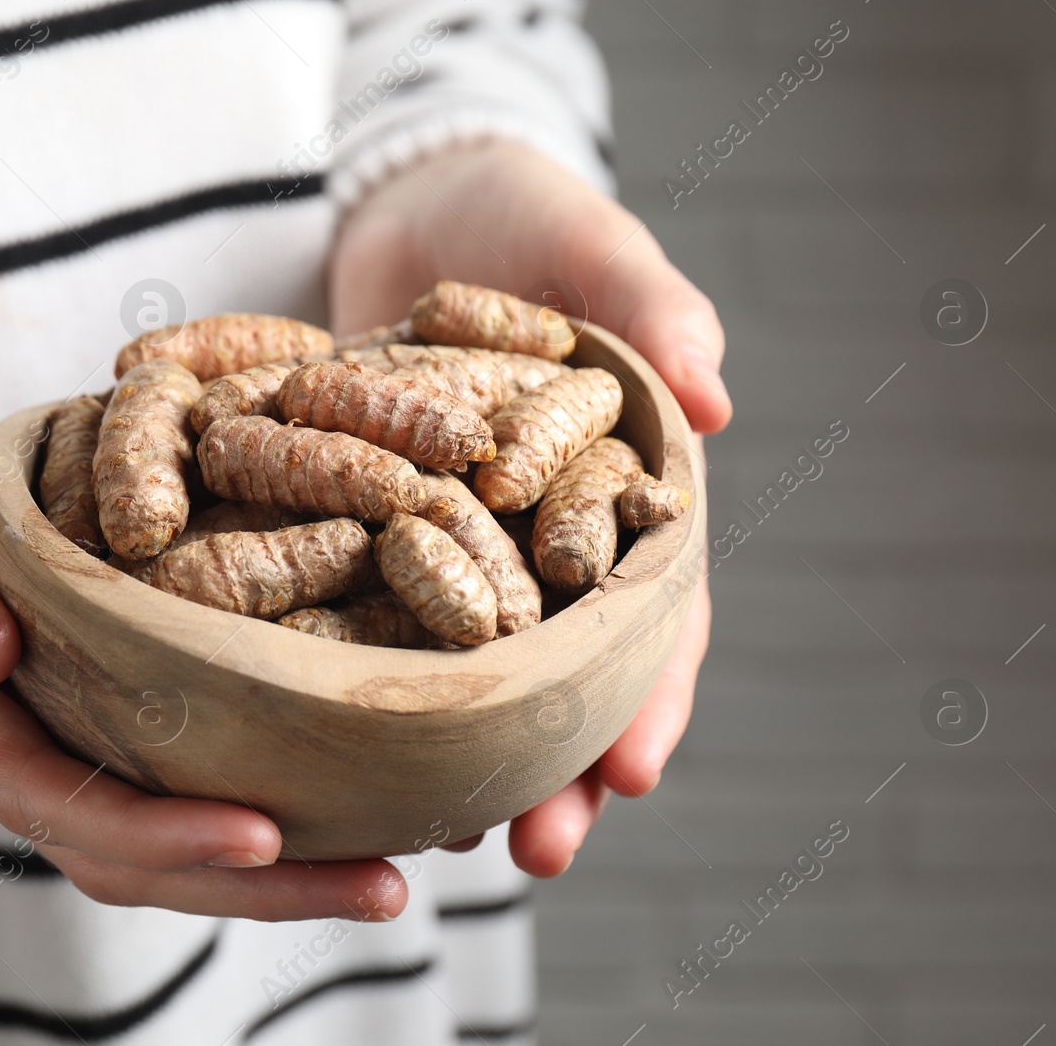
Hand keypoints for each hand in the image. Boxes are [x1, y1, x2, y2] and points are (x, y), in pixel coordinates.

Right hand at [0, 340, 404, 920]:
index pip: (61, 802)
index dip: (164, 837)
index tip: (272, 836)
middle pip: (129, 842)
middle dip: (258, 877)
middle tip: (393, 878)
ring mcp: (23, 694)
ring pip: (150, 804)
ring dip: (269, 842)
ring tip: (397, 836)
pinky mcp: (48, 653)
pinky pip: (149, 732)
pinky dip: (239, 756)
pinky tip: (326, 740)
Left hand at [331, 139, 729, 875]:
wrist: (412, 203)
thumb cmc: (525, 215)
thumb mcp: (591, 242)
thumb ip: (651, 305)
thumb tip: (720, 392)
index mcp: (622, 494)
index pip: (656, 611)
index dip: (651, 693)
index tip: (632, 770)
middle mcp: (543, 540)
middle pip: (561, 675)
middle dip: (555, 767)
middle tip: (537, 851)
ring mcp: (455, 547)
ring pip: (467, 674)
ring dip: (458, 756)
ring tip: (436, 836)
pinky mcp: (371, 534)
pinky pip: (366, 619)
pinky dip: (359, 681)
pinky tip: (336, 748)